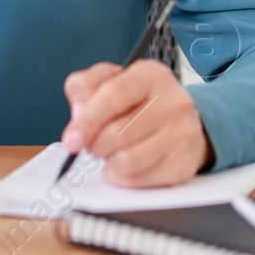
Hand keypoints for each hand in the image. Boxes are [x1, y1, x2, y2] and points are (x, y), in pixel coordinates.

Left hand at [61, 60, 215, 186]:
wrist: (181, 119)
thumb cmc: (139, 99)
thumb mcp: (109, 80)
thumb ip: (85, 87)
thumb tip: (79, 113)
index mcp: (150, 75)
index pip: (113, 96)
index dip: (87, 121)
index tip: (71, 140)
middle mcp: (173, 102)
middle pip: (118, 134)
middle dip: (95, 144)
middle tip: (92, 143)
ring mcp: (182, 134)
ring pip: (128, 161)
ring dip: (109, 161)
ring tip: (111, 151)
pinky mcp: (183, 164)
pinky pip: (139, 180)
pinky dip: (122, 176)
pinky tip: (124, 164)